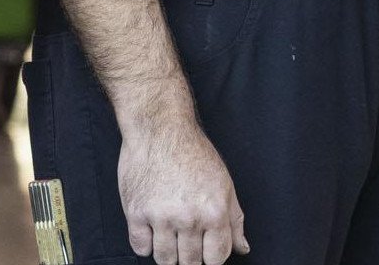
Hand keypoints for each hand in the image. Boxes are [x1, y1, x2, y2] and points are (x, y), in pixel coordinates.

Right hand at [119, 114, 248, 264]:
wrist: (159, 127)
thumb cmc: (192, 151)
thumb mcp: (223, 183)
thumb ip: (234, 220)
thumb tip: (242, 248)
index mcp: (214, 212)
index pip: (216, 258)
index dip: (211, 257)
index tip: (204, 250)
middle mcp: (189, 218)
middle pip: (191, 263)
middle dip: (190, 256)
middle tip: (185, 239)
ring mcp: (160, 216)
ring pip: (165, 260)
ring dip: (168, 253)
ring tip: (169, 235)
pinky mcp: (136, 211)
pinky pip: (140, 248)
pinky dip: (145, 244)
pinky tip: (151, 229)